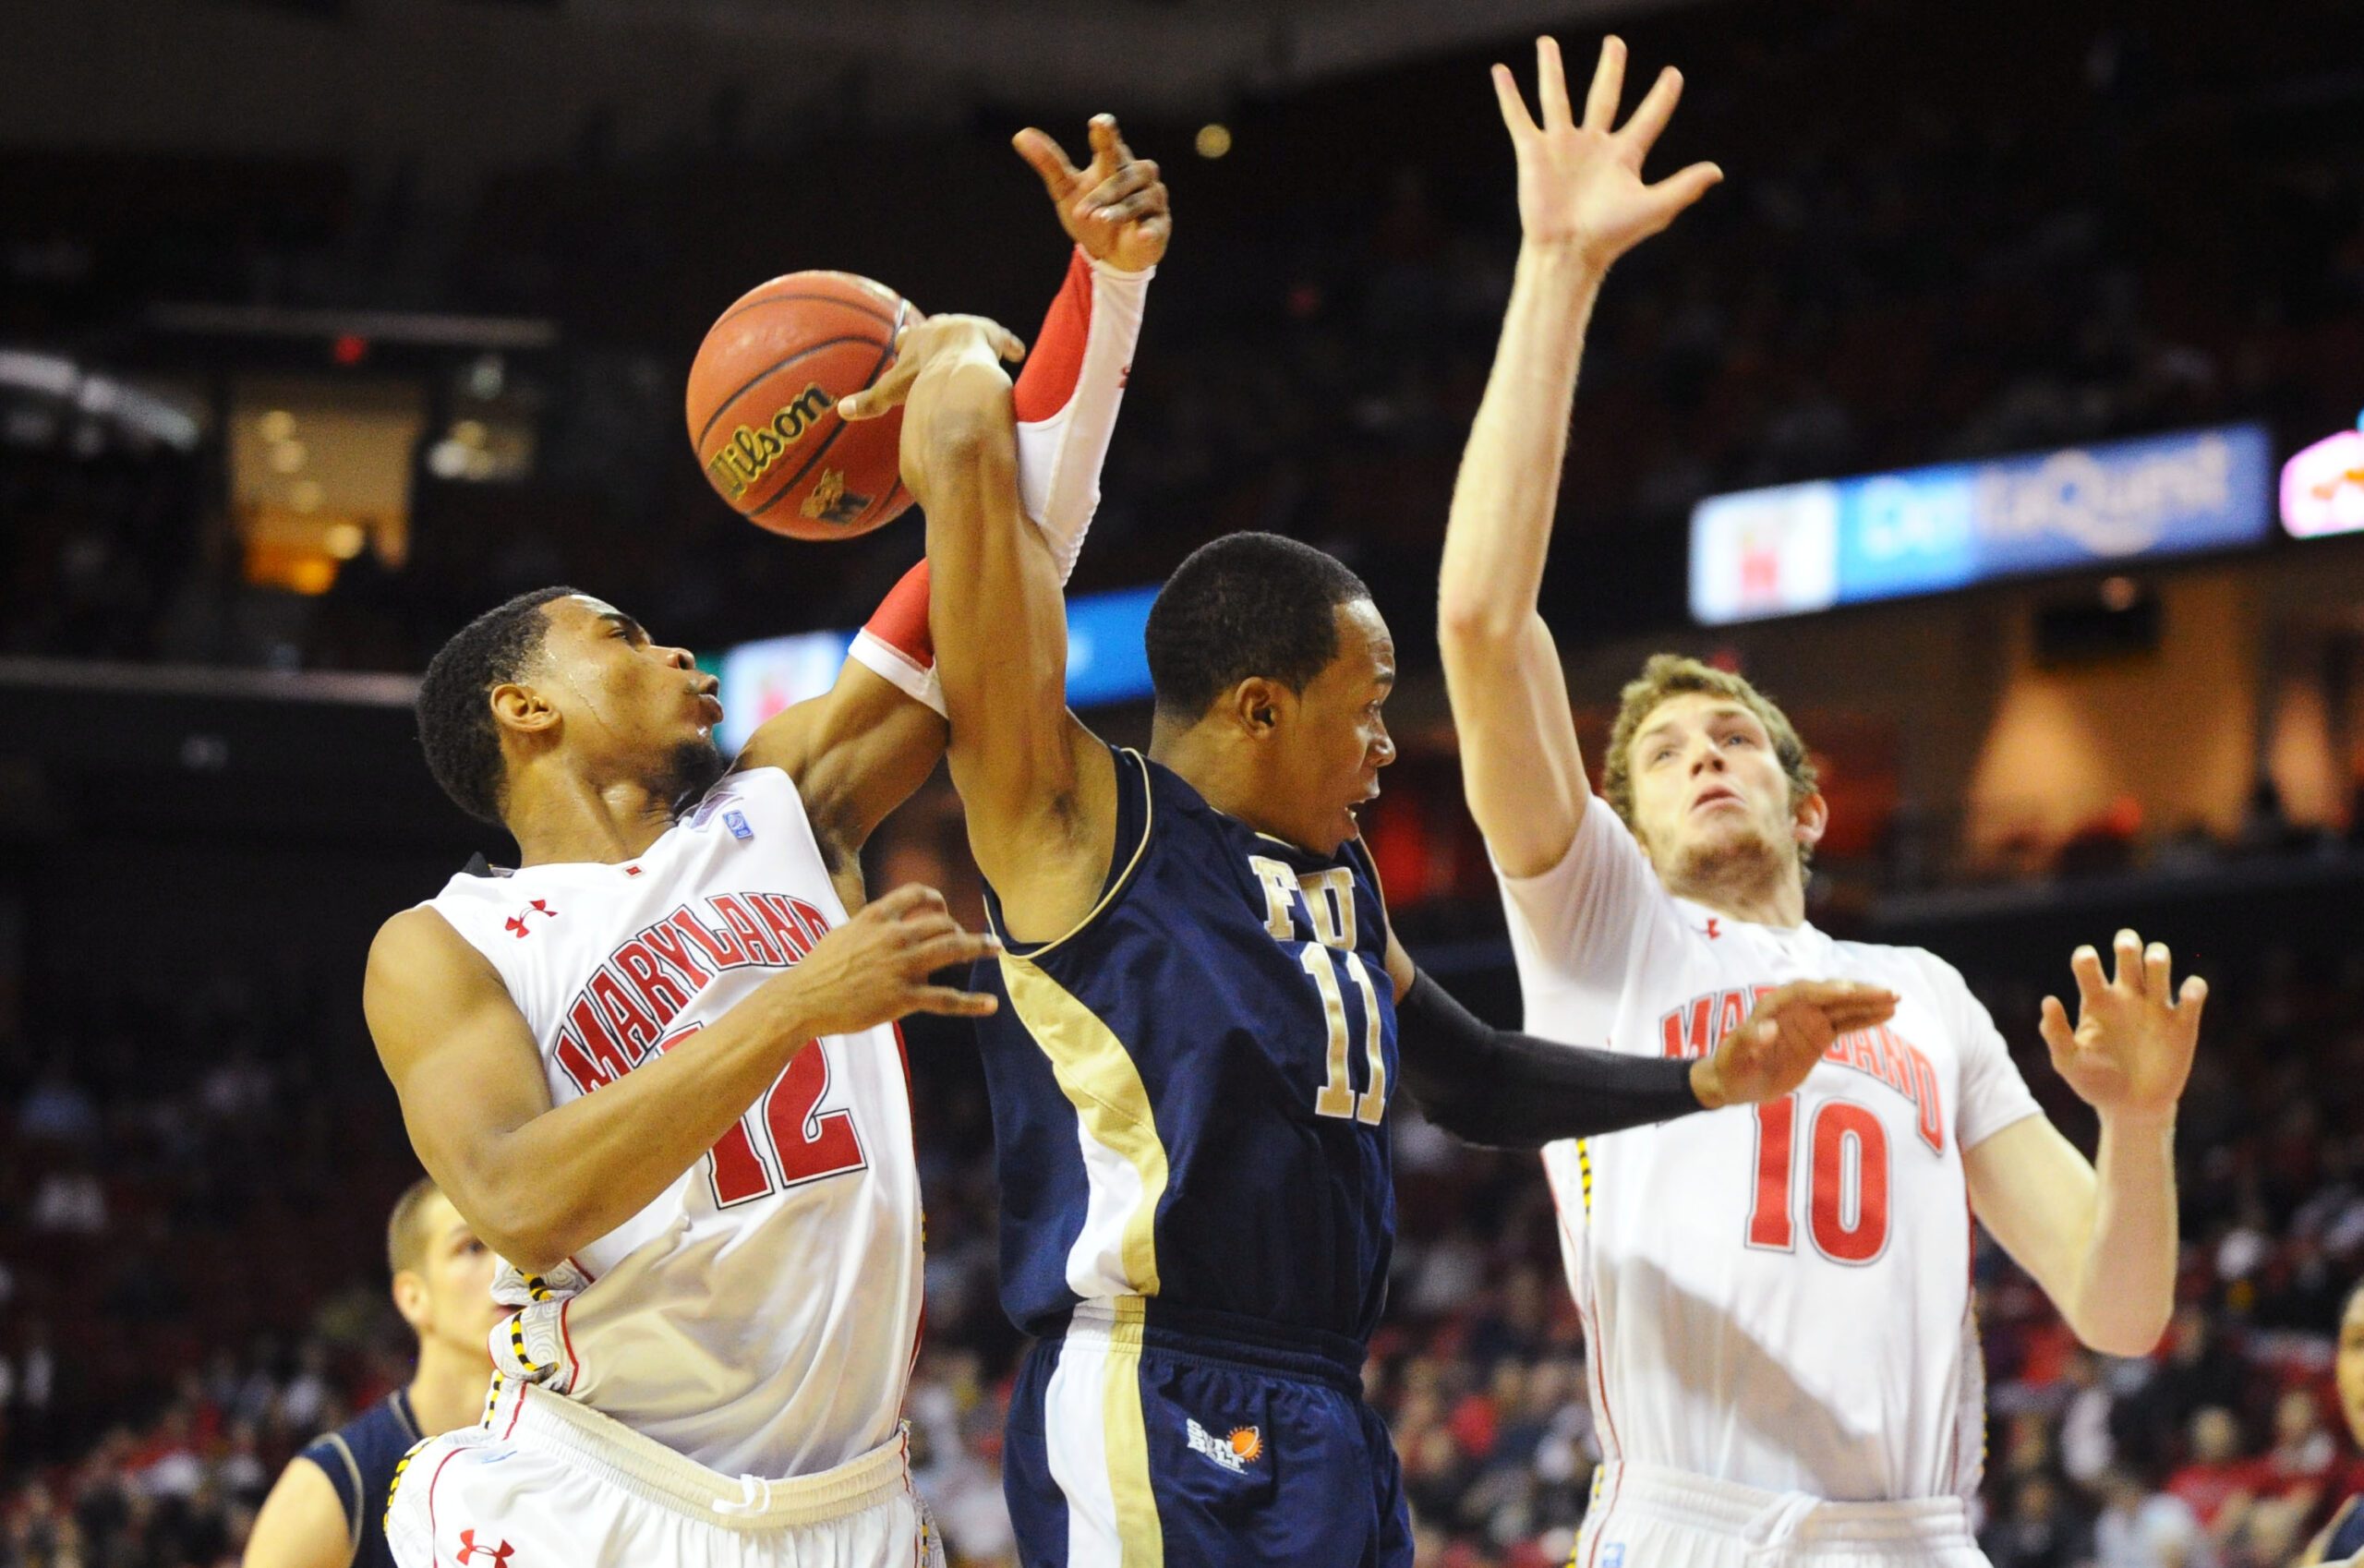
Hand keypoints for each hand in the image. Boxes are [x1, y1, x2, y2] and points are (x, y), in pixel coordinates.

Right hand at [764, 884, 1000, 1033]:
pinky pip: (945, 999)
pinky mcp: (903, 997)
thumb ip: (869, 928)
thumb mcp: (842, 934)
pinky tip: (991, 1004)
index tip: (943, 907)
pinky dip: (972, 1002)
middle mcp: (893, 936)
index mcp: (875, 918)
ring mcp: (901, 966)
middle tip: (971, 939)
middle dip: (960, 929)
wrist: (802, 999)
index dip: (934, 898)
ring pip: (952, 949)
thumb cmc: (817, 969)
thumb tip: (884, 927)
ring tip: (996, 948)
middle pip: (941, 923)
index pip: (915, 894)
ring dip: (979, 947)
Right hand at [836, 314, 1025, 421]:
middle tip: (942, 337)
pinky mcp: (991, 335)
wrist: (955, 361)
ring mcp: (965, 330)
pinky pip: (1003, 340)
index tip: (905, 342)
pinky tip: (1018, 354)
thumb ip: (869, 401)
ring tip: (985, 348)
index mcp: (917, 342)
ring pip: (969, 330)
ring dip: (974, 339)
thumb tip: (839, 412)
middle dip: (938, 333)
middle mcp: (940, 330)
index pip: (908, 340)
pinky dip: (1009, 345)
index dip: (908, 343)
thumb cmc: (923, 376)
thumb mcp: (893, 390)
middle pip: (936, 328)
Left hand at [1012, 114, 1170, 272]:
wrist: (1110, 254)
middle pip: (1125, 176)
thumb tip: (1019, 134)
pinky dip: (1150, 230)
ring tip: (1100, 219)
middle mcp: (1138, 176)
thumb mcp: (1065, 190)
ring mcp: (1152, 200)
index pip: (1112, 145)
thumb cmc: (1090, 214)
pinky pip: (1156, 226)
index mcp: (1115, 162)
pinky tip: (1141, 235)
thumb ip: (1048, 163)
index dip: (1107, 134)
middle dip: (1105, 193)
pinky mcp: (1159, 226)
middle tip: (1082, 211)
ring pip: (1139, 199)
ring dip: (1119, 210)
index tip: (1100, 122)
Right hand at [1491, 36, 1721, 268]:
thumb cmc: (1611, 236)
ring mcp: (1562, 147)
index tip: (1674, 74)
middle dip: (1610, 69)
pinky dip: (1509, 95)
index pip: (1648, 117)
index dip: (1663, 96)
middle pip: (1604, 95)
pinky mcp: (1534, 153)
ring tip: (1546, 43)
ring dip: (1551, 70)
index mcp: (1623, 156)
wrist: (1568, 252)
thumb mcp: (1653, 207)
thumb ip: (1684, 186)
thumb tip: (1718, 171)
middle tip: (1615, 43)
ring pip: (1556, 97)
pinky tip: (1501, 72)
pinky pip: (1519, 117)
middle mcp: (1593, 145)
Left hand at [1692, 980, 1898, 1108]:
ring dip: (1868, 1002)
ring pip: (1843, 1006)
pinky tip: (1887, 1014)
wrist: (1736, 1081)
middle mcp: (1795, 1007)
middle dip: (1858, 992)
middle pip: (1831, 995)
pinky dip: (1865, 1018)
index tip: (1849, 991)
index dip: (1826, 990)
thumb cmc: (1732, 1066)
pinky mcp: (1820, 1034)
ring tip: (1896, 1000)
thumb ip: (1748, 1040)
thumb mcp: (1735, 1056)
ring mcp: (1810, 1020)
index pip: (1804, 992)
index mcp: (1774, 1005)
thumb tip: (1766, 1028)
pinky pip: (1846, 1023)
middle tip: (1888, 992)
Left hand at [2040, 929, 2205, 1126]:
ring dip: (2158, 957)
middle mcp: (2126, 997)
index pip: (2088, 963)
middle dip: (2127, 942)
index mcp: (2096, 1001)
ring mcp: (2155, 1008)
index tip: (2087, 963)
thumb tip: (2049, 1000)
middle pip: (2128, 953)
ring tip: (2152, 965)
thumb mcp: (2068, 1062)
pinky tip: (2185, 997)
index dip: (2086, 957)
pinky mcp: (2182, 1024)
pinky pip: (2193, 994)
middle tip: (2126, 947)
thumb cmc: (2095, 1083)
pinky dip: (2193, 988)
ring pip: (2160, 965)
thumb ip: (2055, 1033)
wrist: (2130, 1110)